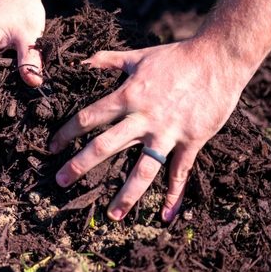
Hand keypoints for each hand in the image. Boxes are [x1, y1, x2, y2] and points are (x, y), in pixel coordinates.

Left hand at [48, 38, 254, 221]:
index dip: (67, 133)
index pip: (88, 118)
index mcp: (127, 96)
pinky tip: (166, 215)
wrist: (218, 58)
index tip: (52, 147)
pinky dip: (174, 195)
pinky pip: (180, 172)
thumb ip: (108, 60)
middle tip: (61, 182)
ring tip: (113, 215)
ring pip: (142, 169)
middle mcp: (143, 118)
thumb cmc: (176, 56)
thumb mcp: (138, 56)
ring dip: (126, 194)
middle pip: (105, 146)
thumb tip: (83, 61)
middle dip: (80, 165)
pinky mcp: (192, 141)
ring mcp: (168, 133)